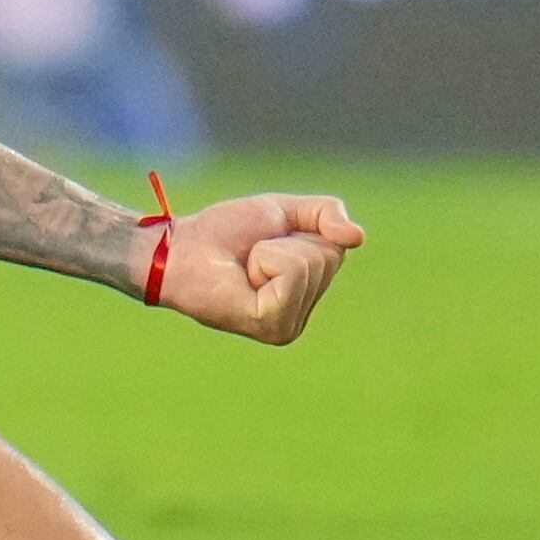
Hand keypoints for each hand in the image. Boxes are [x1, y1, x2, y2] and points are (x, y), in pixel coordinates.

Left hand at [147, 192, 365, 345]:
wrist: (180, 247)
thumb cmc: (224, 233)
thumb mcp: (283, 212)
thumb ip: (325, 215)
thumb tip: (359, 237)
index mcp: (305, 294)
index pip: (336, 249)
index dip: (302, 231)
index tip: (265, 242)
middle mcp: (299, 317)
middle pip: (327, 257)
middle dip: (286, 241)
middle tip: (251, 255)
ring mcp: (287, 327)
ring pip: (310, 264)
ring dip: (271, 251)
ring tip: (245, 267)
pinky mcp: (271, 325)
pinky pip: (291, 273)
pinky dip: (266, 260)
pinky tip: (244, 276)